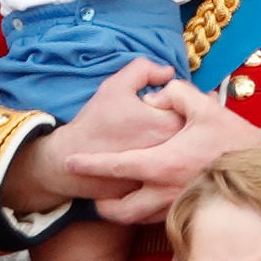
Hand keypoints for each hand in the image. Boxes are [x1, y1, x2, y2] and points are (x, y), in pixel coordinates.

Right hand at [1, 59, 182, 211]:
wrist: (70, 160)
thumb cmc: (96, 120)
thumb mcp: (118, 84)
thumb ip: (145, 69)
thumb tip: (168, 71)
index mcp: (167, 125)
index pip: (191, 106)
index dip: (178, 100)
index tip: (162, 102)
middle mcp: (171, 153)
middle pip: (191, 130)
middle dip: (181, 120)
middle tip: (161, 116)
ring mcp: (164, 175)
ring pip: (182, 152)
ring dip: (177, 142)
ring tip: (156, 135)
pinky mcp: (154, 192)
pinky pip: (169, 173)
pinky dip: (165, 162)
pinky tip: (151, 154)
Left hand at [65, 78, 260, 223]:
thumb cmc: (231, 138)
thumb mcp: (203, 105)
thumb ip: (173, 91)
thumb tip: (156, 94)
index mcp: (164, 163)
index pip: (118, 167)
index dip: (90, 164)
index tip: (71, 161)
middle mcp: (165, 191)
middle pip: (119, 210)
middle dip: (102, 202)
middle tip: (96, 191)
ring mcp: (177, 207)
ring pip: (136, 219)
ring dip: (122, 208)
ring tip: (119, 193)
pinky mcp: (188, 214)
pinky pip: (156, 219)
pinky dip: (145, 210)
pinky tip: (149, 192)